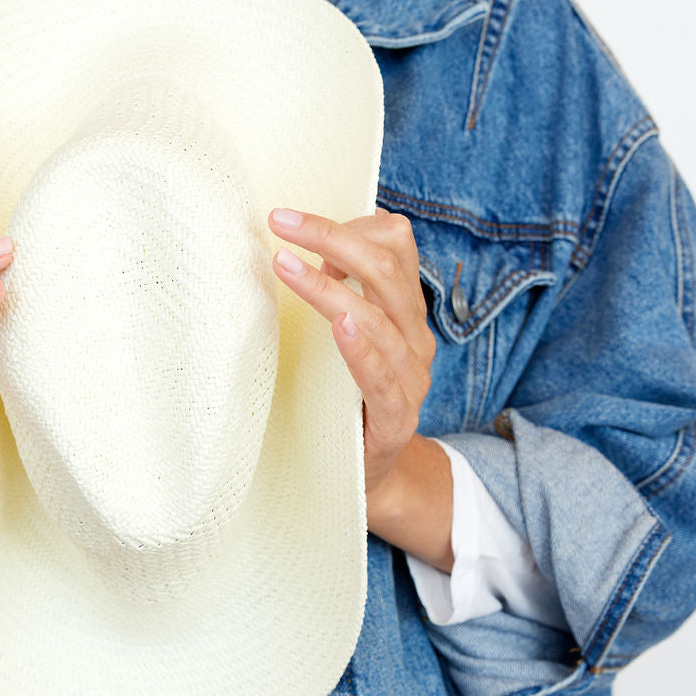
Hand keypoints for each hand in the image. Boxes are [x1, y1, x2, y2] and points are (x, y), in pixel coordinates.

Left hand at [267, 205, 434, 495]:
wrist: (367, 474)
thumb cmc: (346, 398)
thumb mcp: (346, 337)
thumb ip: (339, 294)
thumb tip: (306, 243)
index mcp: (405, 311)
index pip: (396, 244)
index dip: (349, 224)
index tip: (292, 221)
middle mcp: (415, 338)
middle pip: (387, 269)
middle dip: (331, 236)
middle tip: (280, 222)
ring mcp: (411, 379)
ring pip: (380, 317)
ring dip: (328, 287)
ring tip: (284, 265)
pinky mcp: (396, 420)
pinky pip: (383, 379)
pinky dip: (362, 348)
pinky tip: (340, 326)